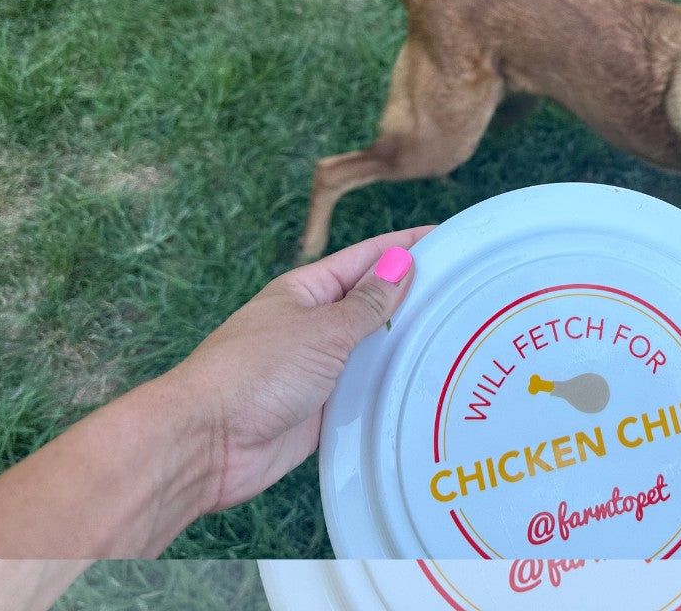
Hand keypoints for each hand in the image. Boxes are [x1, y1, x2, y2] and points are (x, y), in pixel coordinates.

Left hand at [0, 226, 430, 559]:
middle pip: (374, 304)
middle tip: (473, 293)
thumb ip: (367, 303)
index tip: (454, 237)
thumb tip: (401, 264)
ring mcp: (318, 369)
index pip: (368, 258)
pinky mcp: (321, 411)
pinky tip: (429, 389)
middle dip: (416, 297)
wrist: (207, 443)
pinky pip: (365, 393)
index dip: (409, 246)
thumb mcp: (321, 330)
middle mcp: (314, 325)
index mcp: (308, 291)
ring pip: (372, 351)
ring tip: (464, 340)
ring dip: (406, 347)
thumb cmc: (256, 372)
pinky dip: (391, 390)